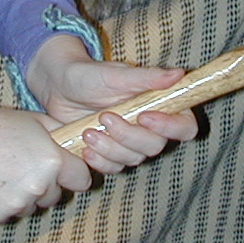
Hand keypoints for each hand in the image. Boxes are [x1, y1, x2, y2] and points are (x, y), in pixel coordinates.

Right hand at [0, 83, 93, 223]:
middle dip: (46, 186)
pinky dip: (0, 204)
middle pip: (55, 196)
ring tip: (2, 173)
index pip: (82, 180)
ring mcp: (16, 204)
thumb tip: (79, 141)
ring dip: (23, 197)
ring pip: (30, 207)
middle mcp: (39, 187)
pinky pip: (6, 214)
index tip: (67, 172)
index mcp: (53, 163)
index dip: (74, 174)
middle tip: (24, 167)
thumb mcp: (35, 121)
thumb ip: (61, 135)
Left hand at [26, 35, 199, 176]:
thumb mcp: (116, 75)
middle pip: (155, 146)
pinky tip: (85, 148)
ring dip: (110, 148)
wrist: (58, 87)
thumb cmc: (89, 75)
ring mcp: (130, 143)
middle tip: (104, 117)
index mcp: (159, 104)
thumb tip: (179, 74)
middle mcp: (150, 127)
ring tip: (88, 131)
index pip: (184, 126)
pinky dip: (100, 161)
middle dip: (128, 136)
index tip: (144, 117)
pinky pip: (114, 168)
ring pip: (133, 159)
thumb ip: (147, 77)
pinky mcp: (111, 155)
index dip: (170, 127)